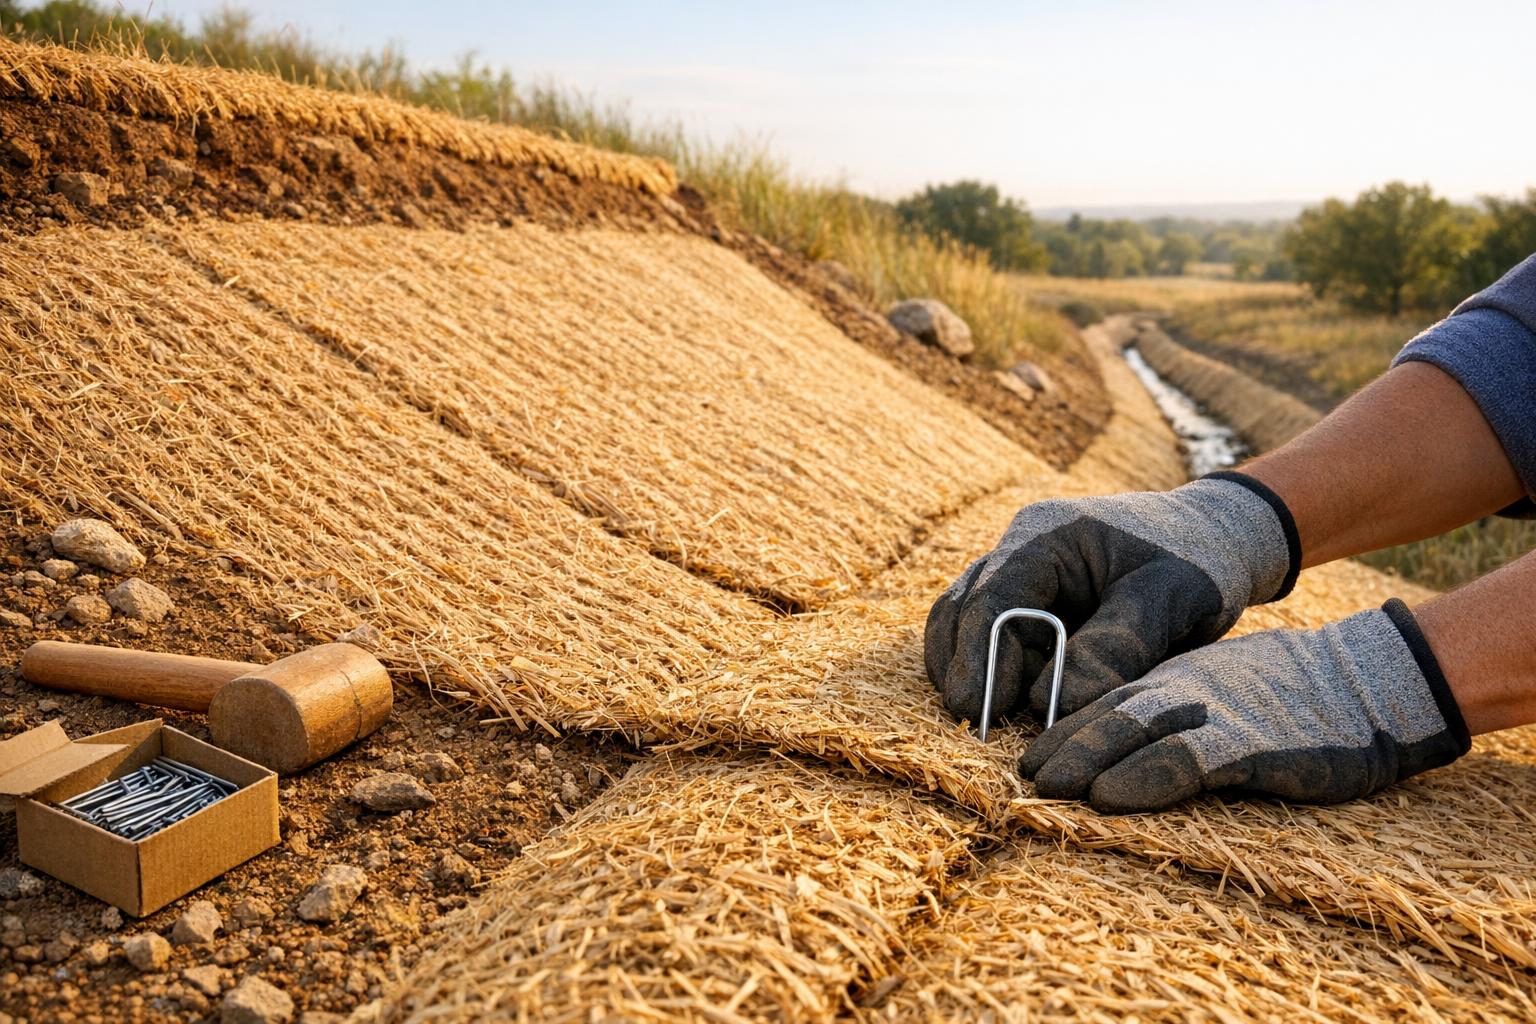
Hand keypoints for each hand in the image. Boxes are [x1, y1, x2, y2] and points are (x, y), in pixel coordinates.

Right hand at [924, 473, 1297, 729]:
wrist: (1215, 540)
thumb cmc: (1199, 561)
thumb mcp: (1173, 597)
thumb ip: (1117, 646)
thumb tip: (1058, 704)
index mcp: (1047, 535)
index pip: (993, 596)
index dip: (979, 654)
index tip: (978, 709)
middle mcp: (1019, 550)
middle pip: (962, 610)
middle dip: (964, 668)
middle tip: (976, 725)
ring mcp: (1018, 575)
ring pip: (962, 623)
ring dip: (969, 672)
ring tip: (987, 720)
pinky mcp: (1027, 602)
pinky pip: (988, 636)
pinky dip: (989, 672)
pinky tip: (1005, 708)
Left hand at [1019, 600, 1470, 811]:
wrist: (1367, 684)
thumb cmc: (1290, 697)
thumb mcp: (1218, 698)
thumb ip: (1172, 717)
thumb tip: (1121, 751)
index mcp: (1174, 682)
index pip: (1103, 700)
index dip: (1062, 730)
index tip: (1028, 760)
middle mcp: (1183, 692)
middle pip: (1105, 713)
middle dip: (1061, 744)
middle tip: (1020, 776)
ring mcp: (1214, 715)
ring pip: (1134, 730)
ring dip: (1086, 757)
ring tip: (1046, 785)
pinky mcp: (1251, 745)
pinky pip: (1188, 760)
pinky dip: (1144, 778)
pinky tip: (1110, 796)